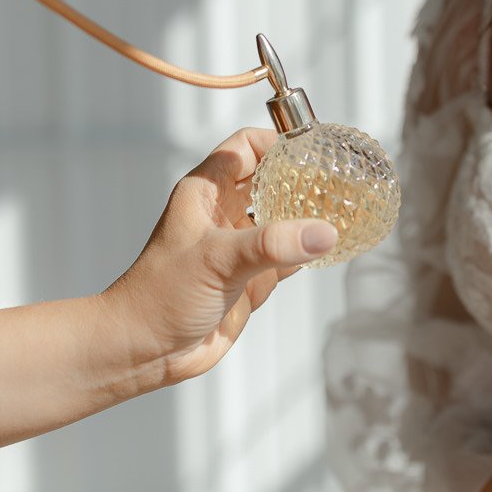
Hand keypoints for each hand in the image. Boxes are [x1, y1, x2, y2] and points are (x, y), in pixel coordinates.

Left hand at [101, 127, 338, 384]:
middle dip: (303, 177)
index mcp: (205, 192)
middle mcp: (222, 214)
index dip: (278, 141)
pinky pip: (287, 257)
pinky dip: (309, 251)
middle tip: (341, 177)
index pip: (246, 147)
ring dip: (309, 215)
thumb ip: (271, 244)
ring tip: (347, 206)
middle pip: (270, 180)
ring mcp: (238, 248)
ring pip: (282, 220)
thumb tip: (323, 233)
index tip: (315, 147)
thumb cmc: (160, 295)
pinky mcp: (249, 280)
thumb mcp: (217, 260)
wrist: (143, 350)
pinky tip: (332, 247)